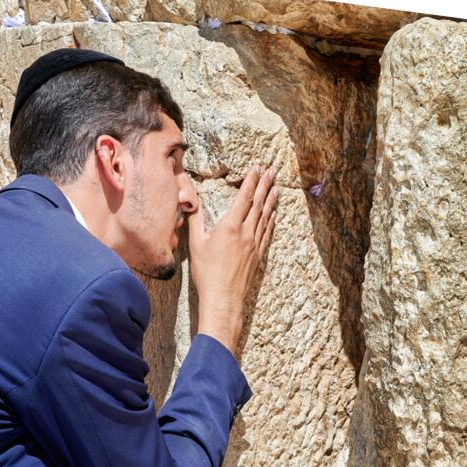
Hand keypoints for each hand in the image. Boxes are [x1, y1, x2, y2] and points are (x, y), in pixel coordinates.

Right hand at [185, 164, 278, 355]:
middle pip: (258, 203)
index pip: (244, 197)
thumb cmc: (206, 273)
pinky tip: (274, 214)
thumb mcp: (196, 244)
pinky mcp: (258, 255)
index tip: (256, 168)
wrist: (223, 299)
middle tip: (272, 170)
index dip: (251, 180)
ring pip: (266, 216)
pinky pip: (267, 232)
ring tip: (276, 187)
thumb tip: (189, 200)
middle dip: (265, 184)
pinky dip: (271, 220)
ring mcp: (255, 244)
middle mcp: (246, 232)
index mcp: (230, 226)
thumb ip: (195, 219)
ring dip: (271, 200)